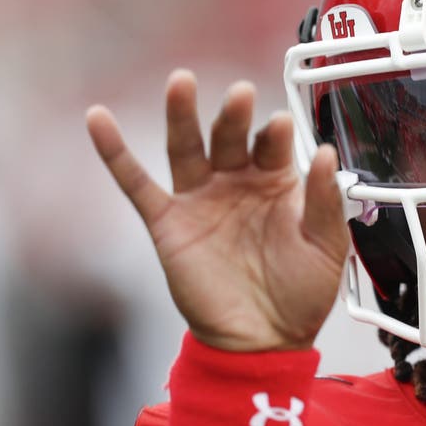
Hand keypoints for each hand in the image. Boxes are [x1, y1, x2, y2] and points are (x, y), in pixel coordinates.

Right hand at [86, 69, 348, 351]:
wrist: (265, 343)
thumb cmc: (301, 295)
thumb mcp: (327, 246)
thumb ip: (325, 200)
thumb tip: (325, 152)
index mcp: (277, 184)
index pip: (272, 145)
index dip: (274, 134)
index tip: (279, 124)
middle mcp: (236, 184)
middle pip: (229, 137)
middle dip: (233, 115)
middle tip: (240, 94)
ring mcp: (200, 201)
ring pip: (186, 148)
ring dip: (182, 115)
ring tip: (182, 82)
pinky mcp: (168, 224)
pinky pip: (136, 184)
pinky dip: (114, 151)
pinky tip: (98, 118)